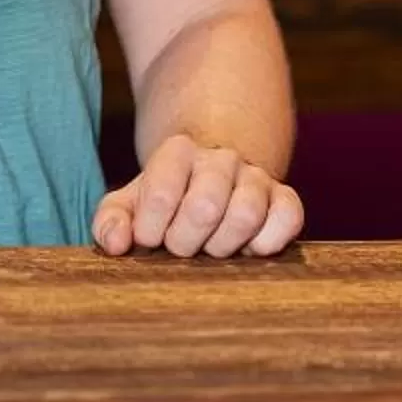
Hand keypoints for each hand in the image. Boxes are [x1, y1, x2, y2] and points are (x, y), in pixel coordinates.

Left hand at [92, 134, 305, 258]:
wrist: (213, 170)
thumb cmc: (167, 195)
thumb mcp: (132, 201)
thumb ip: (112, 219)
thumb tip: (116, 244)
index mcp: (177, 152)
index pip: (161, 192)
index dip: (150, 229)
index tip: (149, 239)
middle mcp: (221, 159)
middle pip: (206, 205)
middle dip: (186, 241)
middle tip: (180, 247)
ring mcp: (256, 177)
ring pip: (248, 213)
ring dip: (224, 245)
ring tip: (210, 248)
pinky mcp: (285, 198)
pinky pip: (289, 218)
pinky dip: (268, 242)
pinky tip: (248, 249)